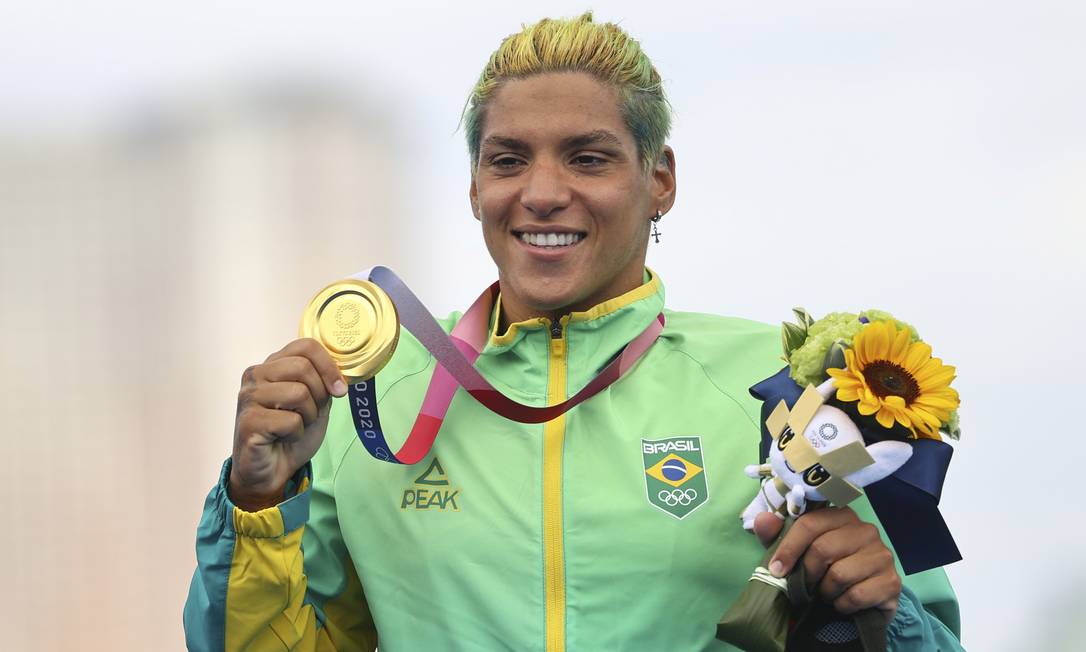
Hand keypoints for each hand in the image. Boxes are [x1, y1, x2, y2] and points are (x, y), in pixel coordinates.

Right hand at [230, 338, 346, 510]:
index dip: (329, 366)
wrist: (272, 469)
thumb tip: (342, 373)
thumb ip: (323, 383)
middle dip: (319, 395)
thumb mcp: (315, 403)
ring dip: (308, 416)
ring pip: (299, 393)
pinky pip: (290, 421)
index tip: (339, 389)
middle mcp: (255, 375)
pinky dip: (296, 433)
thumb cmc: (290, 434)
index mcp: (272, 365)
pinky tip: (282, 438)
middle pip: (303, 368)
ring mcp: (248, 397)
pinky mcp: (249, 421)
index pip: (305, 346)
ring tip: (295, 426)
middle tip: (310, 414)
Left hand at [752, 508, 900, 617]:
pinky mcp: (892, 582)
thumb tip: (762, 520)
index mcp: (841, 516)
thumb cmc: (824, 570)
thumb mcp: (795, 551)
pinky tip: (843, 603)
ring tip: (826, 593)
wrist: (861, 602)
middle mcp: (866, 530)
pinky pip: (856, 596)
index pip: (809, 524)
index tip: (776, 570)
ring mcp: (883, 555)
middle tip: (805, 587)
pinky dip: (842, 605)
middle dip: (807, 574)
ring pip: (839, 574)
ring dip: (825, 591)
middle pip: (822, 549)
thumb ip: (776, 535)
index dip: (788, 548)